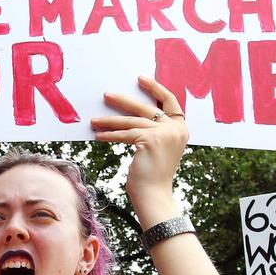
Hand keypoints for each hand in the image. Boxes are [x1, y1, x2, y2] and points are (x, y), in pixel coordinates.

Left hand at [91, 76, 187, 224]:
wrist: (154, 195)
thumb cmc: (153, 175)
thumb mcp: (158, 148)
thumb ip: (154, 131)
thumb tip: (131, 116)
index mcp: (181, 128)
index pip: (170, 101)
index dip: (155, 88)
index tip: (140, 79)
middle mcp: (176, 128)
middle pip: (146, 108)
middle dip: (123, 101)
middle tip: (106, 95)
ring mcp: (164, 133)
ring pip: (131, 121)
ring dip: (110, 121)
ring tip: (94, 121)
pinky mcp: (150, 139)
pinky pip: (125, 134)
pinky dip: (110, 135)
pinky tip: (98, 135)